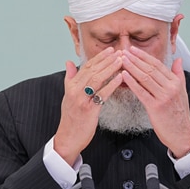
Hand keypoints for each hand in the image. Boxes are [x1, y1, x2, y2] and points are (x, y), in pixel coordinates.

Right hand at [54, 48, 123, 164]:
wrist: (68, 138)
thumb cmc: (71, 118)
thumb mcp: (68, 96)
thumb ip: (70, 78)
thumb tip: (69, 62)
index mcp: (71, 86)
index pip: (86, 66)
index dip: (99, 57)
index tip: (110, 50)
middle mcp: (75, 90)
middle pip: (92, 70)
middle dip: (107, 60)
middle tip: (119, 52)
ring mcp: (81, 100)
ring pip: (97, 79)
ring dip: (110, 68)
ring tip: (122, 61)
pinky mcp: (89, 110)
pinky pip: (102, 94)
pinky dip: (112, 85)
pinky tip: (120, 78)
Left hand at [121, 46, 189, 156]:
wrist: (182, 134)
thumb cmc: (179, 114)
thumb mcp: (182, 92)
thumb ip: (179, 74)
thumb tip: (178, 59)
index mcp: (175, 82)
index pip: (158, 65)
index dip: (144, 56)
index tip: (134, 50)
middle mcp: (170, 87)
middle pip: (150, 69)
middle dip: (135, 59)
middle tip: (124, 51)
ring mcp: (163, 97)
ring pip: (145, 78)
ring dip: (132, 67)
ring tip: (122, 60)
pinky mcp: (155, 107)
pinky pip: (141, 92)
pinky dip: (132, 82)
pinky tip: (124, 75)